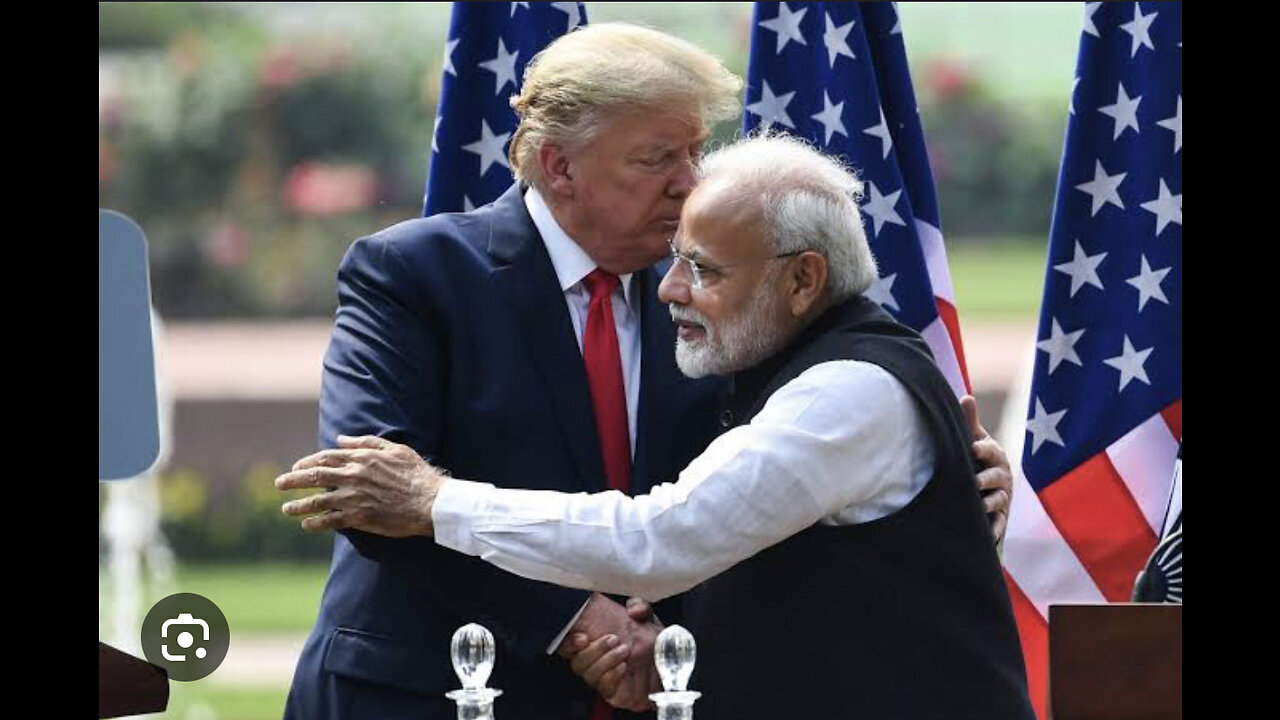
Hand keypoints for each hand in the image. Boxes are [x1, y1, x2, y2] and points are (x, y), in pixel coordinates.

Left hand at [275, 435, 445, 536]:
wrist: (429, 501)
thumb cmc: (416, 473)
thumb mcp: (395, 449)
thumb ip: (366, 442)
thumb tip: (341, 438)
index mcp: (361, 459)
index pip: (326, 457)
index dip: (308, 462)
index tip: (296, 467)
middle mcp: (354, 476)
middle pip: (315, 476)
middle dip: (293, 480)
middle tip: (278, 484)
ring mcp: (354, 497)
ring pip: (318, 501)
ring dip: (299, 505)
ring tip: (286, 509)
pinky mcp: (359, 517)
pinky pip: (331, 520)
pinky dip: (316, 523)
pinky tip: (306, 525)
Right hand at [558, 594, 661, 711]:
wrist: (672, 666)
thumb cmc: (656, 644)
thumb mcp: (649, 619)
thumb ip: (641, 607)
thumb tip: (634, 609)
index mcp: (596, 642)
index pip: (569, 645)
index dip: (568, 643)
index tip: (581, 636)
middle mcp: (597, 661)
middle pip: (577, 662)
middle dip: (592, 650)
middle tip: (612, 639)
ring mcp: (604, 678)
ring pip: (588, 674)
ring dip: (604, 661)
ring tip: (624, 650)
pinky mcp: (614, 692)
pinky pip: (604, 688)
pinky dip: (611, 676)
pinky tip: (623, 667)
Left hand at [960, 396, 1011, 543]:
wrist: (990, 485)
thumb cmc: (979, 458)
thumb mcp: (975, 441)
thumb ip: (970, 422)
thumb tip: (966, 397)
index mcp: (994, 456)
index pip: (990, 450)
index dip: (983, 449)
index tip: (973, 448)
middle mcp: (1001, 476)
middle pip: (996, 477)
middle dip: (987, 479)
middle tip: (974, 482)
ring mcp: (1002, 496)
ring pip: (998, 500)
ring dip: (990, 503)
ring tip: (980, 506)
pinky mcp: (1000, 516)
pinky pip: (1000, 523)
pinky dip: (995, 529)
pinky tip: (988, 535)